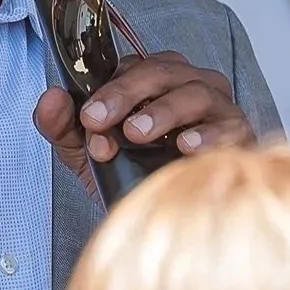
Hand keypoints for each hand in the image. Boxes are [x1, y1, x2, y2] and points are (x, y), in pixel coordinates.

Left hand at [32, 51, 254, 189]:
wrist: (166, 222)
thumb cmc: (131, 175)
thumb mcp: (87, 153)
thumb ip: (63, 125)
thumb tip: (49, 99)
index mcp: (153, 80)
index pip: (131, 67)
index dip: (108, 89)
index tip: (88, 118)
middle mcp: (188, 85)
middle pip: (162, 71)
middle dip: (127, 93)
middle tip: (100, 119)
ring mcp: (217, 108)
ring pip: (195, 92)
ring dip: (163, 110)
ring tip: (136, 133)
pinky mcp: (240, 135)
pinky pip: (230, 126)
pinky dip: (207, 134)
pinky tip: (184, 146)